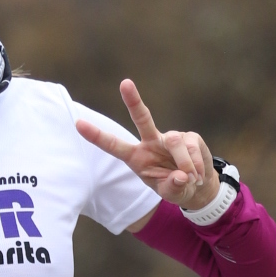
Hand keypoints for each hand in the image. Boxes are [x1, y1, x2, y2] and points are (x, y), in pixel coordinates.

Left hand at [76, 79, 219, 210]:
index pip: (114, 145)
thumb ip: (172, 188)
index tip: (78, 124)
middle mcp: (150, 142)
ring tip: (190, 179)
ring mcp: (170, 137)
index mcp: (136, 157)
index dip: (97, 136)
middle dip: (133, 101)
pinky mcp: (189, 136)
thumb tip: (181, 176)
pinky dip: (196, 165)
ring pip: (175, 142)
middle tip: (125, 83)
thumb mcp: (170, 193)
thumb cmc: (175, 188)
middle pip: (142, 118)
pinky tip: (197, 174)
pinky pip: (191, 148)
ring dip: (185, 163)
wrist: (198, 186)